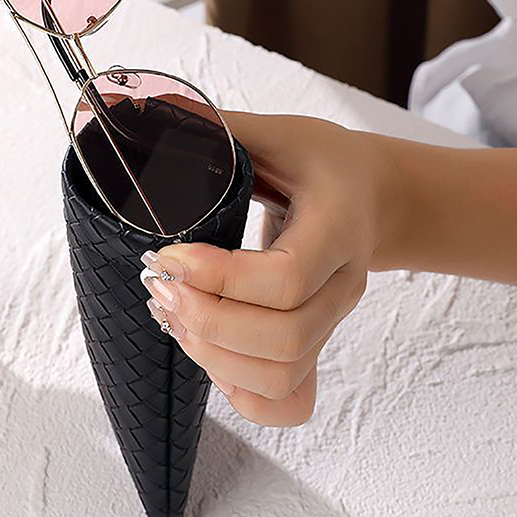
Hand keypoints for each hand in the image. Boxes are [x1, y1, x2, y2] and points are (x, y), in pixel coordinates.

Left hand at [141, 112, 402, 426]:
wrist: (373, 196)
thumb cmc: (323, 163)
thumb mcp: (279, 132)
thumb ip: (219, 129)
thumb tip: (142, 117)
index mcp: (337, 228)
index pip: (286, 278)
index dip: (217, 277)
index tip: (166, 256)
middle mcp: (342, 284)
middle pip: (284, 338)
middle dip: (207, 321)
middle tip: (160, 289)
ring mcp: (331, 320)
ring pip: (282, 374)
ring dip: (215, 356)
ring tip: (173, 316)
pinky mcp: (316, 341)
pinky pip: (290, 399)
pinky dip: (244, 396)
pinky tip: (210, 357)